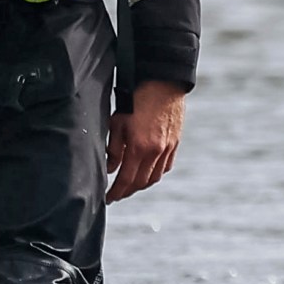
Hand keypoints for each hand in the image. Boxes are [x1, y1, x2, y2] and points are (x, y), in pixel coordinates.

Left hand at [106, 80, 186, 202]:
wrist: (162, 85)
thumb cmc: (135, 101)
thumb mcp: (117, 123)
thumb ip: (113, 149)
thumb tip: (110, 168)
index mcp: (139, 148)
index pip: (126, 179)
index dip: (116, 192)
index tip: (108, 199)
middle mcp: (156, 152)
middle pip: (141, 182)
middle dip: (127, 191)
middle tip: (117, 195)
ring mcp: (168, 149)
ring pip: (155, 177)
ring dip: (141, 185)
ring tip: (130, 186)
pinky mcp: (175, 143)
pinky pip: (165, 166)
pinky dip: (155, 174)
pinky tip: (147, 172)